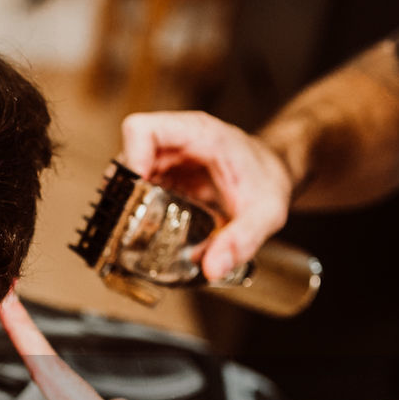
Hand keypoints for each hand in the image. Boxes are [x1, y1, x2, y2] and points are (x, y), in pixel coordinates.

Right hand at [120, 111, 294, 280]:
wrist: (275, 173)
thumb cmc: (270, 182)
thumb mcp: (266, 214)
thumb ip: (242, 240)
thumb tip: (211, 268)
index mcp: (198, 135)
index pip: (143, 130)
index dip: (130, 158)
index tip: (136, 191)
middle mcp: (176, 142)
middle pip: (126, 157)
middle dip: (123, 193)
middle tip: (131, 225)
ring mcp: (166, 160)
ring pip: (126, 175)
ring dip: (126, 204)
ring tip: (136, 231)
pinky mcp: (162, 176)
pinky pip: (135, 188)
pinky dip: (134, 209)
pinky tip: (145, 229)